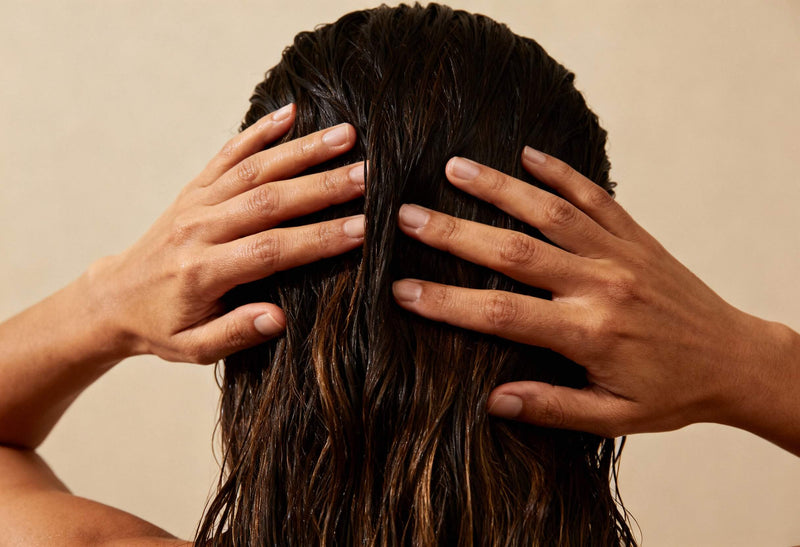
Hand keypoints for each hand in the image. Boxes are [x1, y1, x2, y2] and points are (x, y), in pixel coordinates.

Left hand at [91, 104, 364, 363]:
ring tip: (347, 135)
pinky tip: (291, 112)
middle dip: (323, 187)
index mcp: (202, 272)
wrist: (113, 298)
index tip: (362, 229)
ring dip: (303, 150)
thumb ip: (235, 333)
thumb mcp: (193, 348)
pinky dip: (260, 130)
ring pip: (254, 169)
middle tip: (368, 175)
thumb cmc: (161, 327)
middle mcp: (199, 229)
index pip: (269, 250)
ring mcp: (196, 203)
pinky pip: (228, 153)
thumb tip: (279, 318)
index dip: (318, 239)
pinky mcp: (195, 188)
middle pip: (268, 201)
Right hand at [391, 148, 786, 438]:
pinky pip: (594, 196)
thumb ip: (551, 407)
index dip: (446, 301)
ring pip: (548, 212)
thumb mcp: (614, 417)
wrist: (737, 360)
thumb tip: (491, 400)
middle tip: (407, 215)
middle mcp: (599, 284)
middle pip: (513, 252)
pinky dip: (560, 172)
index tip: (402, 290)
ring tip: (453, 167)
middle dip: (454, 231)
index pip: (500, 314)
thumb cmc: (673, 394)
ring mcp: (618, 254)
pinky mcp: (635, 237)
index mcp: (588, 333)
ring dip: (498, 187)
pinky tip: (527, 154)